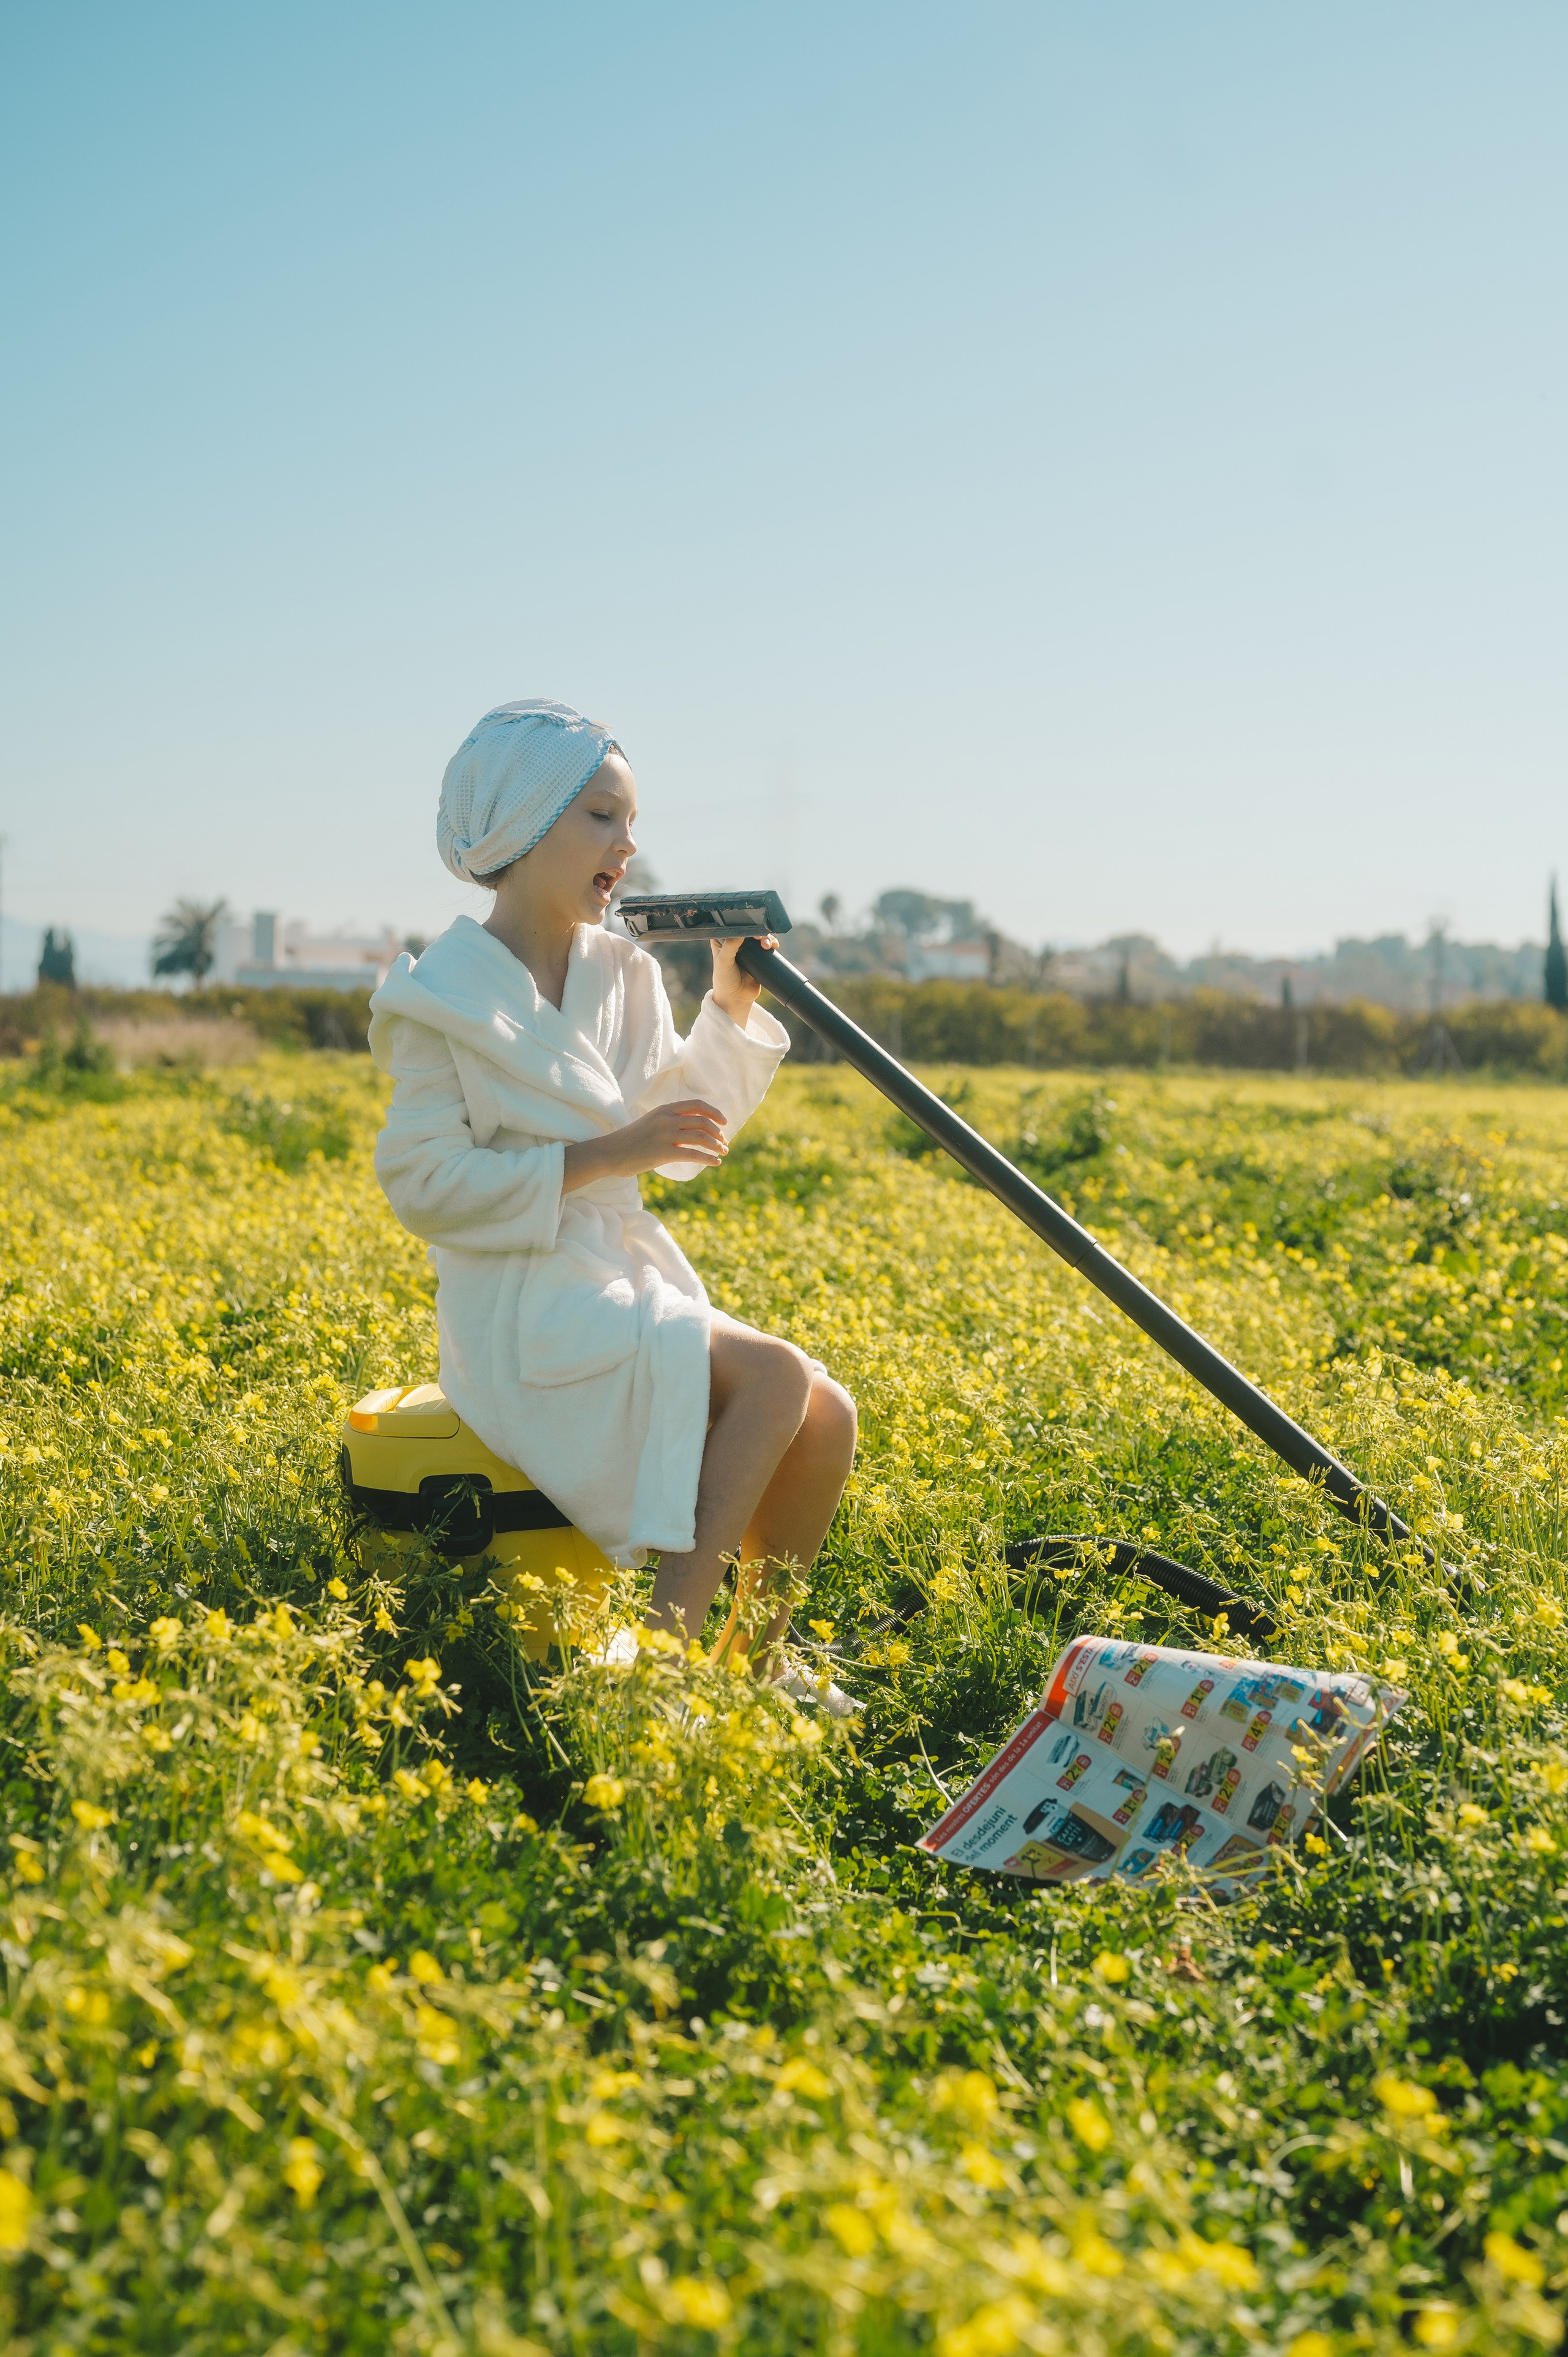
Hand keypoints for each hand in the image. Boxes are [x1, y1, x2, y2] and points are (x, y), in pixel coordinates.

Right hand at [562, 1098, 728, 1191]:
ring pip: (701, 1137)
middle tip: (724, 1143)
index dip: (714, 1112)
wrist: (610, 1153)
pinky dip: (708, 1158)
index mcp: (664, 1109)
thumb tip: (693, 1129)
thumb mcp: (651, 1122)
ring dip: (716, 1146)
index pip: (697, 1105)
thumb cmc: (631, 1140)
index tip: (724, 1122)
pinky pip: (693, 1154)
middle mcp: (666, 1119)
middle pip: (702, 1121)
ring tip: (723, 1153)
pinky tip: (715, 1163)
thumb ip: (670, 1122)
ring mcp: (665, 1135)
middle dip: (718, 1133)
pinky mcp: (663, 1152)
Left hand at [711, 934, 775, 1025]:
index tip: (750, 926)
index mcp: (722, 941)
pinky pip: (767, 946)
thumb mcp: (724, 962)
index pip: (731, 926)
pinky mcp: (758, 957)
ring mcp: (747, 949)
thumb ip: (730, 946)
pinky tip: (774, 945)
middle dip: (757, 931)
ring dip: (766, 937)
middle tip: (760, 938)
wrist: (736, 999)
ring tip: (767, 945)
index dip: (741, 923)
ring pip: (759, 936)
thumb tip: (742, 932)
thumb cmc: (724, 981)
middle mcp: (734, 942)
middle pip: (748, 929)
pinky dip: (772, 943)